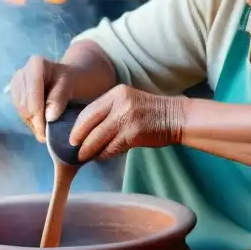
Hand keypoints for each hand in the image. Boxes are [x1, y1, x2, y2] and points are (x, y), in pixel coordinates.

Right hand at [9, 56, 75, 141]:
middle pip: (24, 104)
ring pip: (21, 111)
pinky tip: (41, 124)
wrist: (73, 79)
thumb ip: (59, 97)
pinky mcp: (16, 95)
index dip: (38, 114)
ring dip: (33, 124)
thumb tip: (48, 116)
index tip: (46, 131)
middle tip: (47, 136)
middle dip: (36, 122)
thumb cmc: (75, 80)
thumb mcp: (72, 85)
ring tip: (46, 131)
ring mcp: (17, 84)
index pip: (32, 94)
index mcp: (36, 64)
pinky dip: (31, 122)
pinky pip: (20, 113)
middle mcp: (23, 72)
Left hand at [69, 85, 185, 160]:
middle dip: (79, 138)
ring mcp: (126, 117)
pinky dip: (105, 154)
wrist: (177, 117)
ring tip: (84, 157)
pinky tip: (102, 156)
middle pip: (90, 123)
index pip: (90, 109)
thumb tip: (89, 130)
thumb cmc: (152, 113)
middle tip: (74, 149)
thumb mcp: (130, 102)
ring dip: (90, 150)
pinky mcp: (133, 133)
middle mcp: (120, 103)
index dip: (78, 125)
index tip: (72, 137)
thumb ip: (111, 111)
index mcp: (117, 93)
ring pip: (99, 137)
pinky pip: (112, 147)